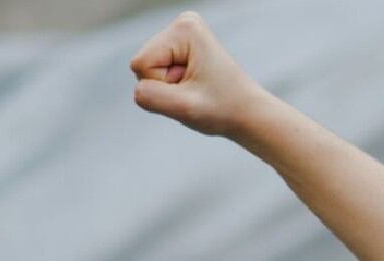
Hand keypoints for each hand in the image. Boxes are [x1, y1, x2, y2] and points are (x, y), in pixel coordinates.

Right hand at [130, 11, 268, 137]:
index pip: (142, 64)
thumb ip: (150, 96)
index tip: (192, 87)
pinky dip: (171, 88)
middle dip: (165, 86)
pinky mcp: (180, 49)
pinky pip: (154, 75)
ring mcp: (181, 36)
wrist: (246, 113)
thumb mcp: (183, 107)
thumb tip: (137, 89)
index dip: (164, 84)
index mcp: (184, 28)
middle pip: (142, 66)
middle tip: (194, 90)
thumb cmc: (222, 109)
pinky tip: (193, 87)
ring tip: (195, 89)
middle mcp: (182, 24)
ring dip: (169, 89)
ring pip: (147, 72)